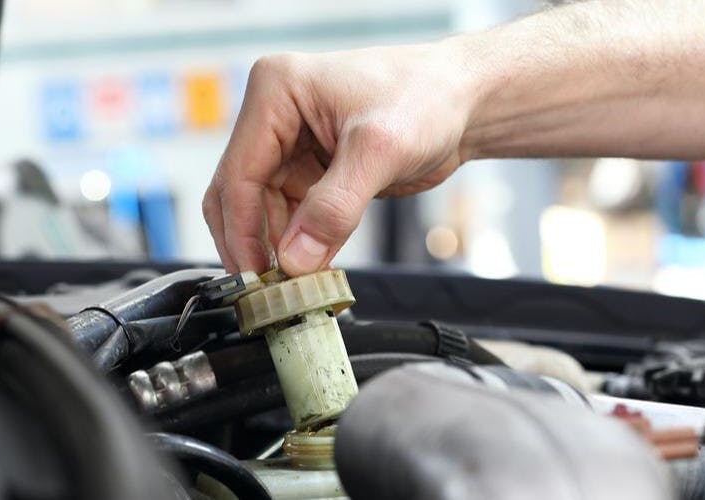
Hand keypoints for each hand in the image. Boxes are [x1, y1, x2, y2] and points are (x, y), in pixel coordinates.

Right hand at [203, 42, 479, 274]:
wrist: (466, 102)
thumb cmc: (429, 96)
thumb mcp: (380, 150)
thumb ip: (334, 208)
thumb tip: (295, 260)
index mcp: (276, 91)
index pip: (239, 172)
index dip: (243, 229)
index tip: (255, 275)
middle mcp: (275, 116)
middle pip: (239, 193)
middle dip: (251, 242)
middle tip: (265, 291)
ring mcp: (292, 145)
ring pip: (261, 210)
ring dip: (274, 250)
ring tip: (291, 289)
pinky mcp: (312, 171)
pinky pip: (290, 216)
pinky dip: (296, 246)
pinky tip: (307, 272)